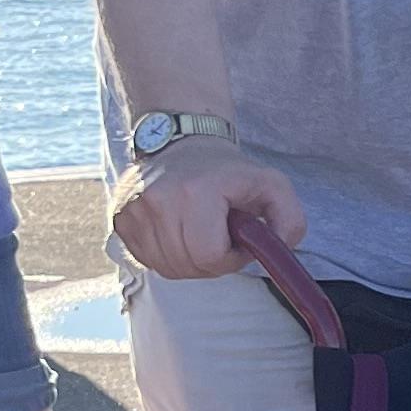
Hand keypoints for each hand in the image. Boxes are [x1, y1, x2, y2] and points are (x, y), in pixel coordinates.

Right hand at [114, 137, 306, 277]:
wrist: (182, 143)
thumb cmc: (229, 172)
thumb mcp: (272, 186)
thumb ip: (290, 220)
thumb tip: (280, 250)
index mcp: (195, 192)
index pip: (210, 256)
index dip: (230, 256)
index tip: (235, 236)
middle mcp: (157, 201)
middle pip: (188, 266)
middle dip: (211, 260)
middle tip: (218, 234)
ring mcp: (133, 210)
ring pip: (167, 268)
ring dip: (189, 260)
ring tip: (198, 231)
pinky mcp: (120, 219)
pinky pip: (148, 260)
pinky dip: (167, 255)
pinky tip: (178, 232)